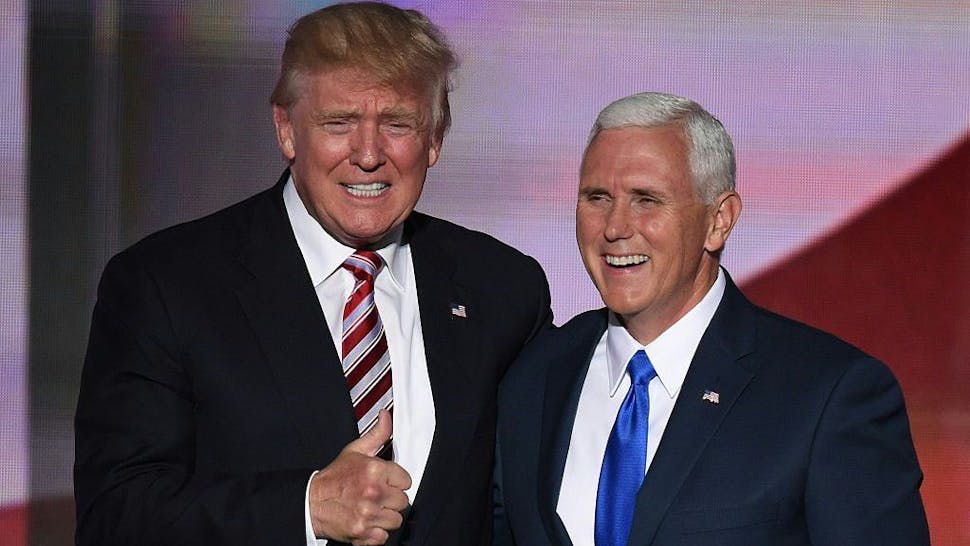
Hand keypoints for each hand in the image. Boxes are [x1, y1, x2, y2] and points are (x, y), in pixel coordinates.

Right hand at [309, 410, 410, 544]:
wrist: (311, 502)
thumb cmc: (334, 477)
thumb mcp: (355, 451)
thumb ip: (377, 434)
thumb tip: (387, 416)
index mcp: (375, 470)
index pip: (406, 480)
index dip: (396, 481)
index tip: (386, 482)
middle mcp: (374, 492)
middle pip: (403, 501)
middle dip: (391, 499)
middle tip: (377, 496)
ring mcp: (369, 513)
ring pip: (396, 520)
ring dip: (386, 516)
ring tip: (372, 509)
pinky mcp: (363, 532)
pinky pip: (384, 536)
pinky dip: (376, 533)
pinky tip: (367, 521)